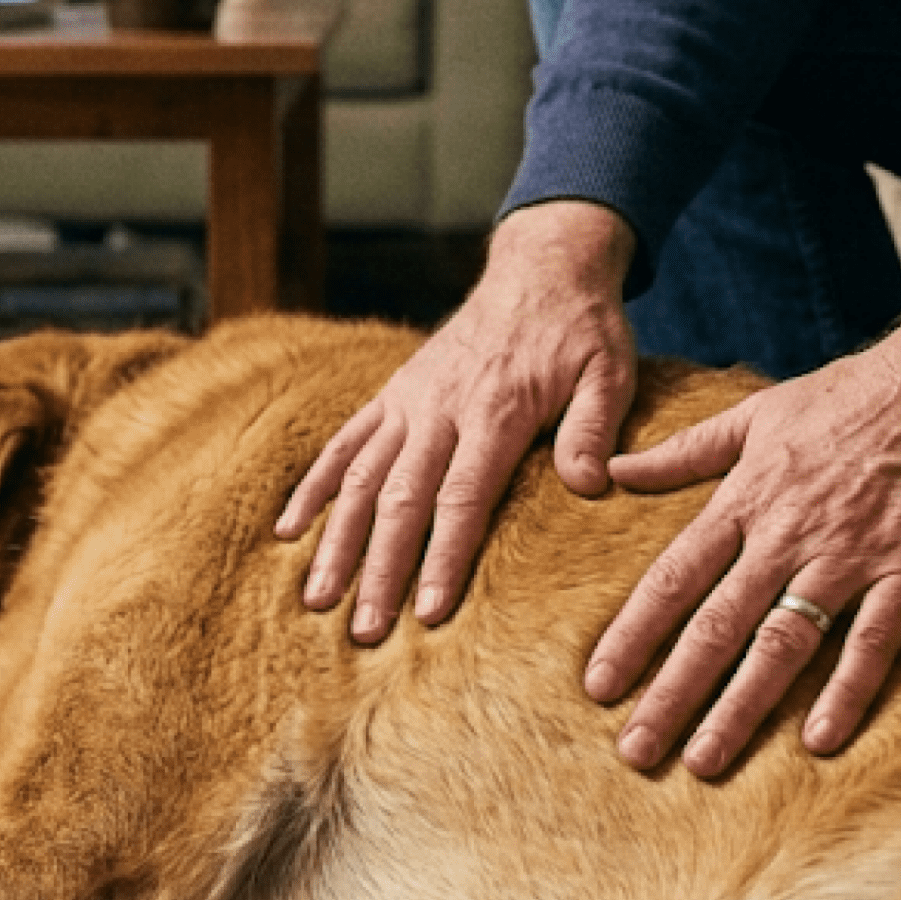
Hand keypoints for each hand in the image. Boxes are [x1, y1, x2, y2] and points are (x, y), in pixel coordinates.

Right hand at [277, 201, 638, 642]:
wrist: (541, 267)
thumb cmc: (583, 329)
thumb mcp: (610, 371)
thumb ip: (595, 427)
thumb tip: (590, 486)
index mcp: (495, 410)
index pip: (462, 497)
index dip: (442, 557)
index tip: (427, 612)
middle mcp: (440, 407)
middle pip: (400, 499)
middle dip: (379, 569)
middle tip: (364, 632)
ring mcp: (408, 400)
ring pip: (361, 477)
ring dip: (337, 541)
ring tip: (316, 600)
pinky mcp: (393, 393)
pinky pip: (344, 444)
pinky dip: (314, 487)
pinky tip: (290, 532)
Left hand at [585, 271, 900, 777]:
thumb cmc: (852, 394)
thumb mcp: (757, 413)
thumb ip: (685, 451)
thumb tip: (615, 470)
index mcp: (747, 499)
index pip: (674, 578)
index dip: (634, 635)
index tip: (599, 686)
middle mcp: (788, 536)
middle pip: (717, 626)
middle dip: (671, 693)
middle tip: (635, 751)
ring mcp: (849, 559)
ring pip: (782, 644)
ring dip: (740, 707)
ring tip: (703, 761)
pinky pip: (872, 643)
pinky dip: (847, 691)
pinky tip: (819, 740)